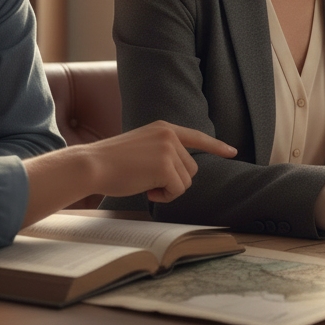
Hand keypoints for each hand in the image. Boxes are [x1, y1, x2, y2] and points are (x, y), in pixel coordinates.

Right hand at [85, 121, 236, 202]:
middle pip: (191, 168)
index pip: (196, 136)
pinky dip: (165, 196)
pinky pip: (178, 190)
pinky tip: (147, 190)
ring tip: (146, 184)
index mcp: (163, 128)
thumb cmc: (111, 161)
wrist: (92, 165)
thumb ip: (163, 151)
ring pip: (186, 181)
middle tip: (150, 182)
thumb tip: (182, 170)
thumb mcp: (142, 146)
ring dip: (169, 189)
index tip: (232, 151)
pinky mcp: (166, 166)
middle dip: (175, 181)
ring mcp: (169, 149)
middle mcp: (170, 135)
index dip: (216, 146)